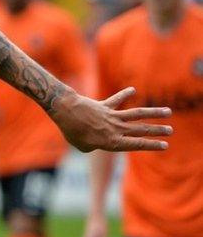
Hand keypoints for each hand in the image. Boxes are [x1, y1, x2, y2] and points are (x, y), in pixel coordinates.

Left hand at [50, 87, 171, 152]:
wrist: (65, 111)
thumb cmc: (72, 132)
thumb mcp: (83, 146)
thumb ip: (94, 145)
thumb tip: (96, 138)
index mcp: (112, 142)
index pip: (137, 144)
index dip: (152, 145)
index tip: (165, 145)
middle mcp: (115, 129)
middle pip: (141, 129)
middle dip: (157, 130)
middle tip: (170, 130)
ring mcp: (111, 116)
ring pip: (137, 114)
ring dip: (153, 112)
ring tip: (167, 111)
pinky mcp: (105, 105)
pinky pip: (117, 100)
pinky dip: (125, 94)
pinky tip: (133, 90)